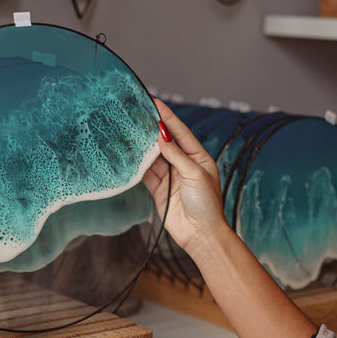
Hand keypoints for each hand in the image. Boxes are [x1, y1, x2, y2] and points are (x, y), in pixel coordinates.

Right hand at [143, 99, 229, 253]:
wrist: (201, 235)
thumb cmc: (206, 205)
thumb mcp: (194, 175)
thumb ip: (176, 155)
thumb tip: (162, 136)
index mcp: (198, 157)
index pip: (180, 132)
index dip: (167, 117)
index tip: (155, 102)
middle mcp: (184, 165)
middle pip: (165, 142)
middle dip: (152, 129)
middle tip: (137, 113)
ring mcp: (171, 177)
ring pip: (153, 157)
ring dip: (143, 146)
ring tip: (129, 130)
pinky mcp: (159, 190)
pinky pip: (146, 174)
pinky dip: (138, 165)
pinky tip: (130, 154)